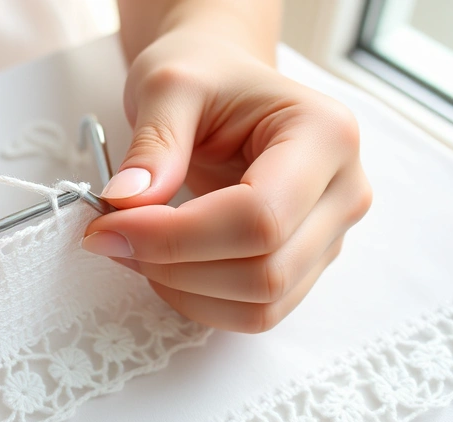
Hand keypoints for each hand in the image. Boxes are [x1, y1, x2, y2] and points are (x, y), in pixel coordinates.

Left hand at [83, 22, 371, 331]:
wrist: (226, 89)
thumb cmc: (206, 77)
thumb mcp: (169, 84)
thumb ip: (153, 143)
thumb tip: (125, 203)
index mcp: (325, 135)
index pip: (259, 217)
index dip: (176, 236)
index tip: (108, 225)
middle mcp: (345, 191)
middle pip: (265, 272)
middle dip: (174, 266)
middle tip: (111, 237)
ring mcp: (330, 236)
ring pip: (261, 306)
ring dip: (183, 291)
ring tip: (135, 248)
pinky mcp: (306, 267)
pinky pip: (254, 313)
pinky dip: (197, 301)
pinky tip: (163, 265)